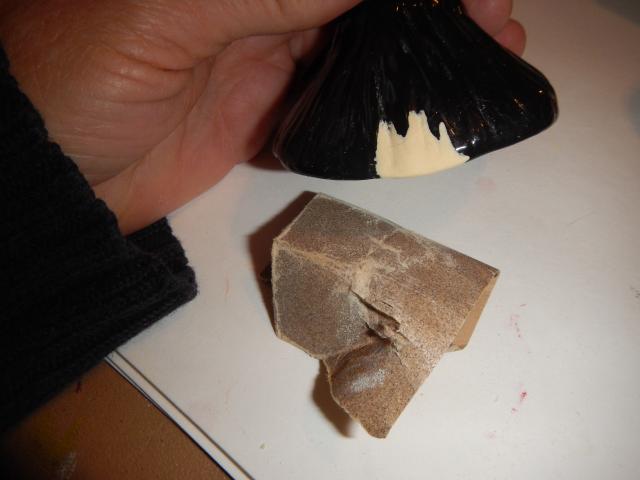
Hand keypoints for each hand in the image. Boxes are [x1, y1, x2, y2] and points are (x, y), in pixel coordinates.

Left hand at [0, 0, 524, 233]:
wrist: (54, 178)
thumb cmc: (79, 78)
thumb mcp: (175, 13)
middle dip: (432, 5)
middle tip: (497, 25)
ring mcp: (266, 50)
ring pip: (361, 39)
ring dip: (419, 49)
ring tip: (484, 59)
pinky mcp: (268, 106)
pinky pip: (338, 96)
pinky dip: (380, 101)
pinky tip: (419, 106)